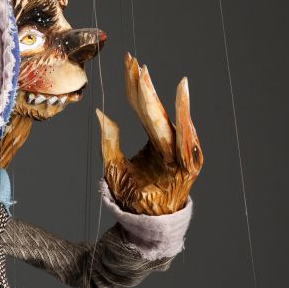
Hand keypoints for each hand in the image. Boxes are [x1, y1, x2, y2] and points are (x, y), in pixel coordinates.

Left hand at [96, 54, 202, 214]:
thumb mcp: (113, 167)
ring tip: (149, 77)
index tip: (127, 62)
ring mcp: (180, 153)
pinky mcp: (187, 165)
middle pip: (154, 110)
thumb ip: (108, 142)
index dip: (134, 86)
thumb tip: (100, 114)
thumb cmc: (132, 197)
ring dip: (157, 98)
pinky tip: (181, 97)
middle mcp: (169, 143)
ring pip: (167, 120)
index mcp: (155, 140)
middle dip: (143, 86)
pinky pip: (185, 138)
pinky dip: (184, 117)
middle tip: (133, 63)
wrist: (143, 225)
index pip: (143, 108)